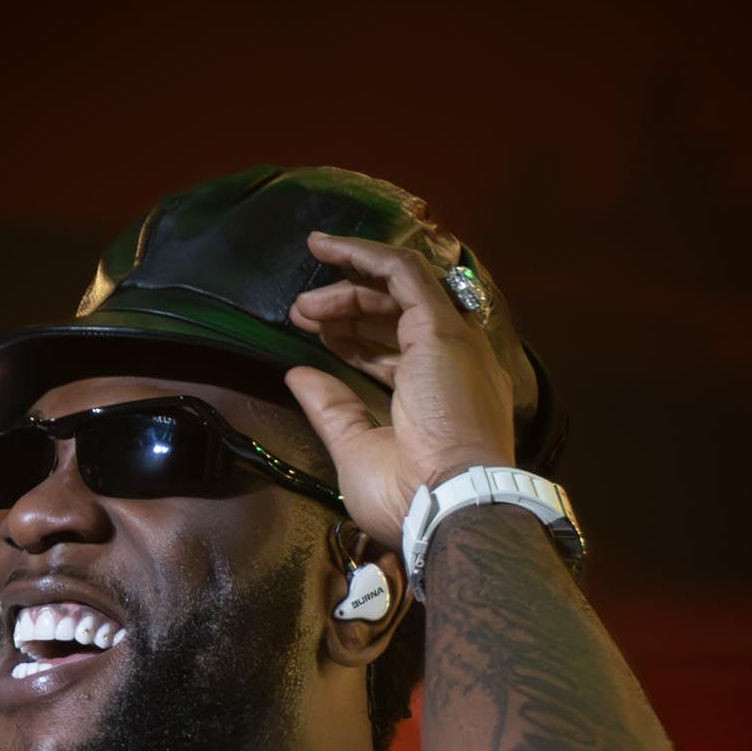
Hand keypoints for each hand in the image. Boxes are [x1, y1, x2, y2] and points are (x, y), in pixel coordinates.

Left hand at [277, 231, 517, 547]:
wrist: (448, 503)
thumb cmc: (408, 494)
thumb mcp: (357, 448)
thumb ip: (331, 408)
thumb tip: (297, 375)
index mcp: (442, 396)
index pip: (396, 352)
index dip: (355, 339)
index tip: (316, 337)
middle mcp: (454, 362)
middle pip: (396, 317)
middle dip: (346, 308)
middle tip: (300, 314)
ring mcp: (452, 341)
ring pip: (399, 288)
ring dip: (348, 285)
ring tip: (302, 302)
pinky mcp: (441, 326)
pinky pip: (404, 272)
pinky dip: (366, 254)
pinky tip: (327, 247)